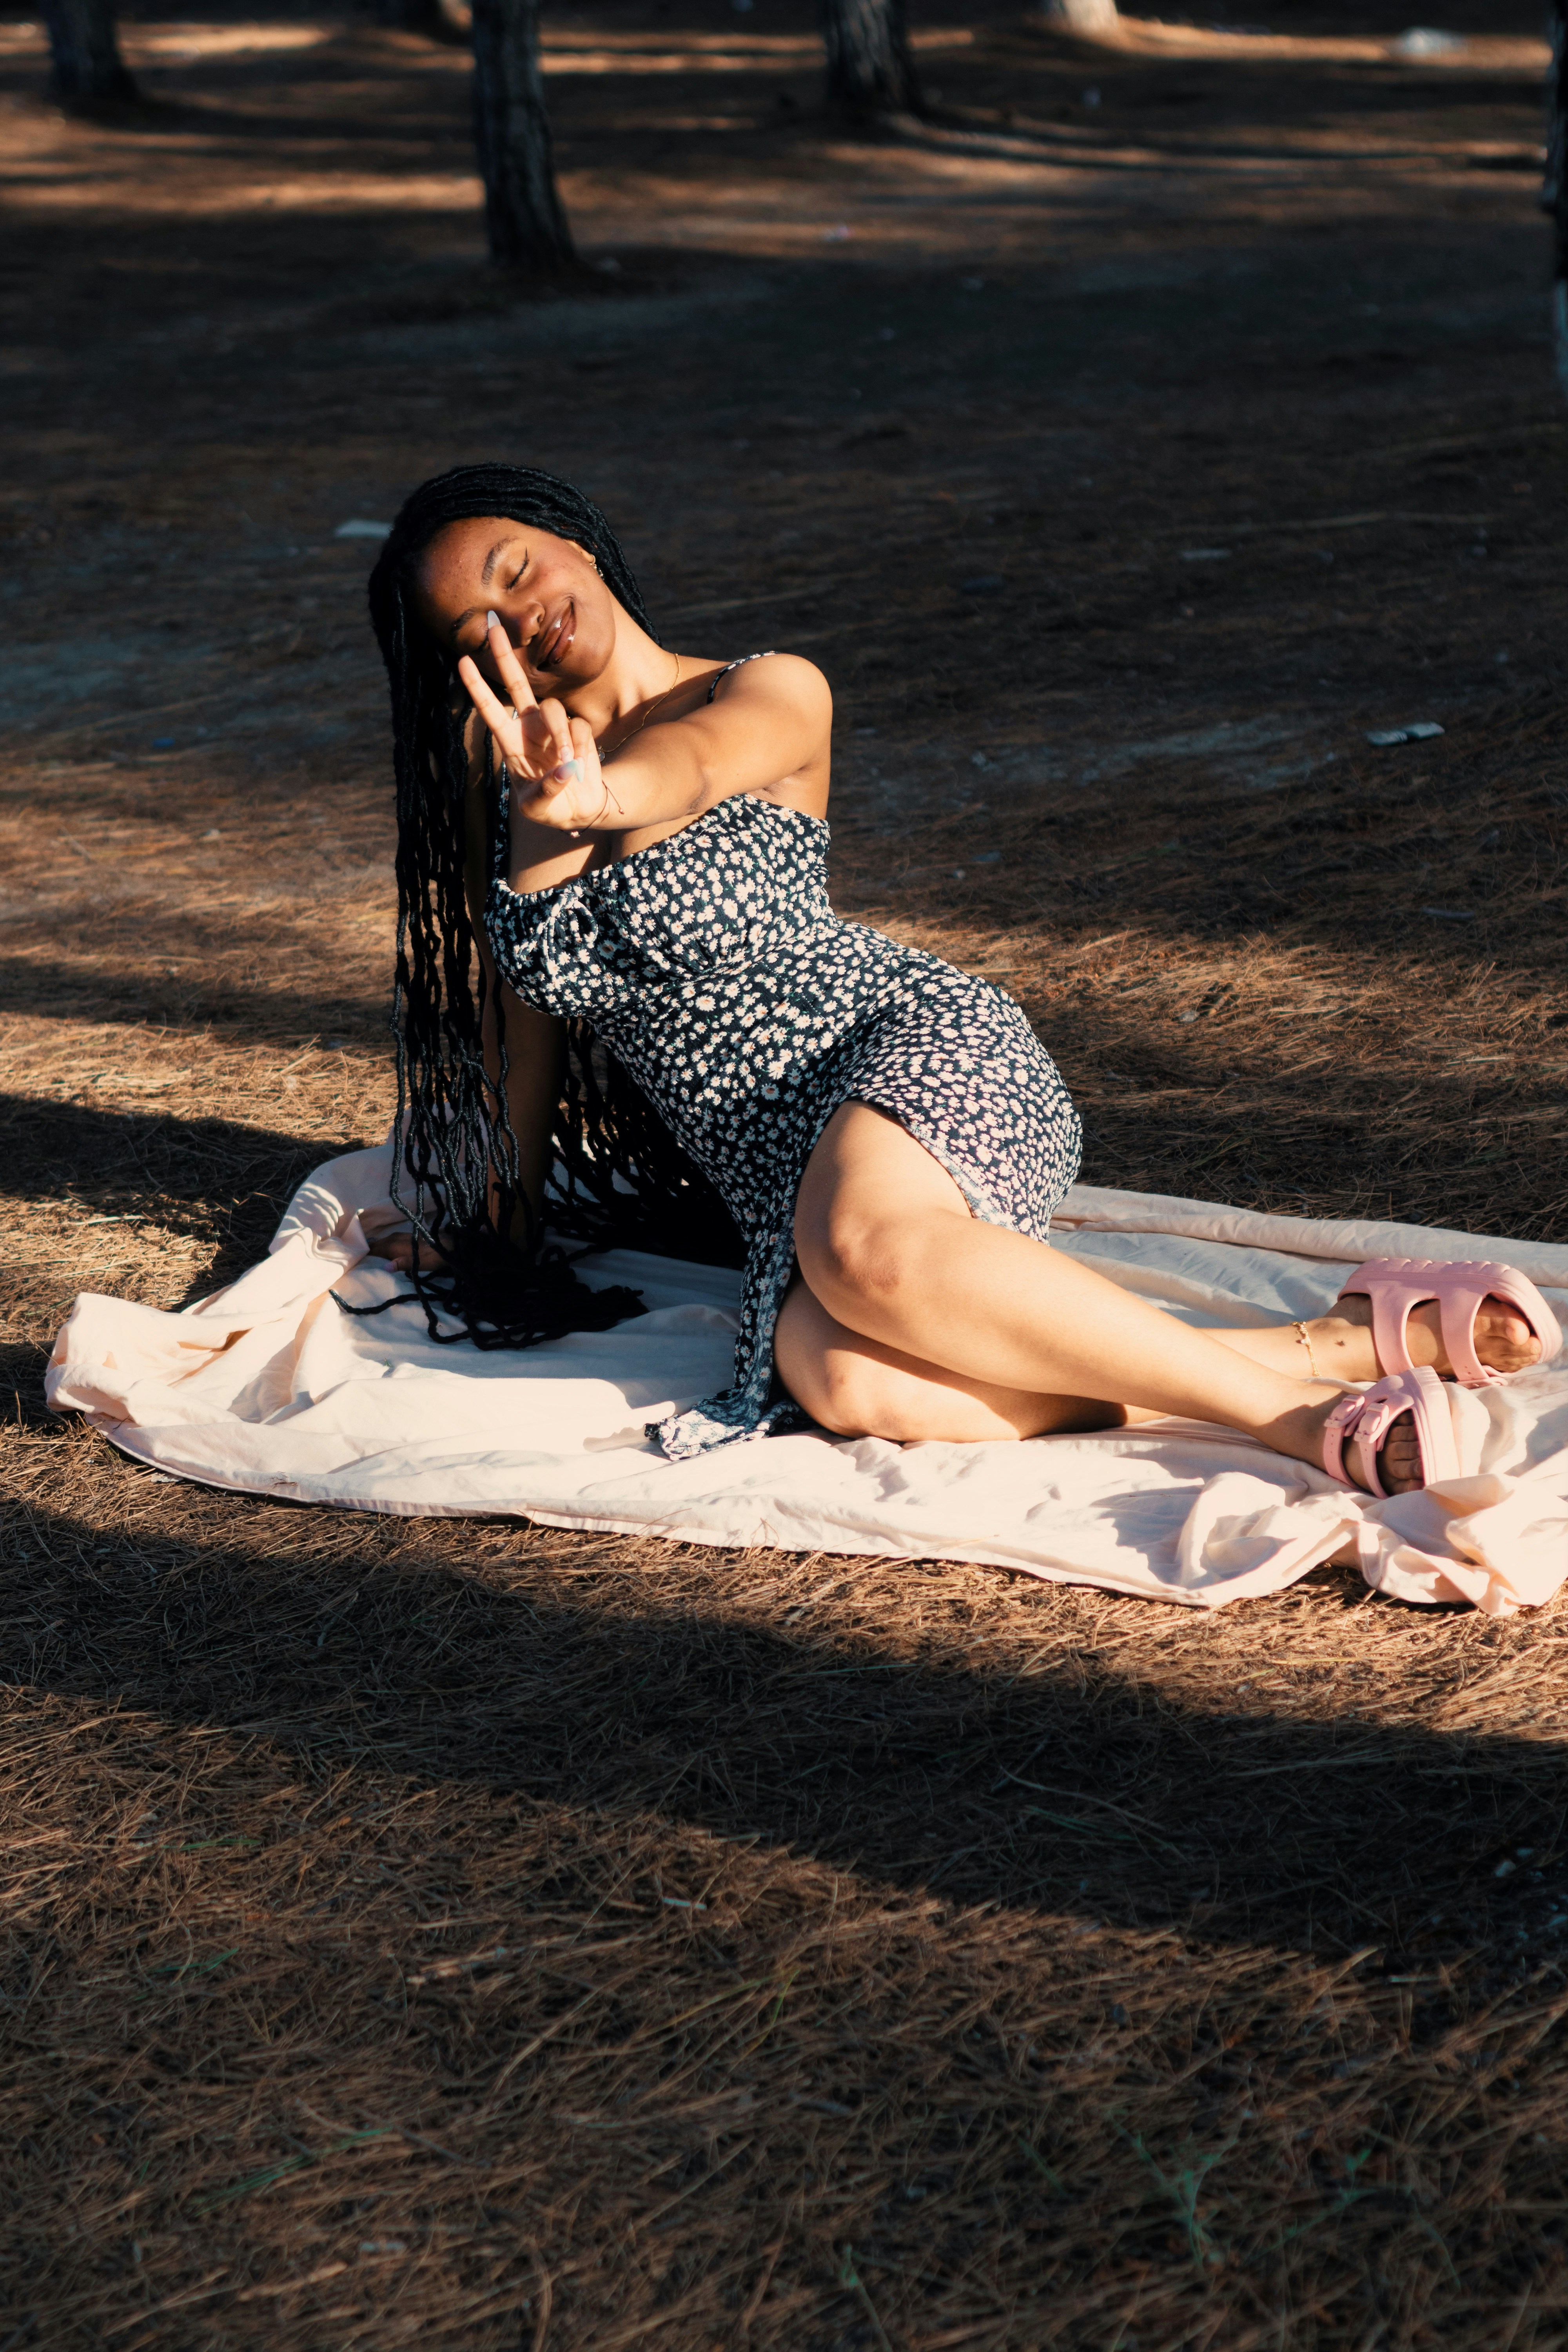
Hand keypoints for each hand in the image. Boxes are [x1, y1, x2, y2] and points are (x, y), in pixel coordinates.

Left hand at [457, 614, 611, 832]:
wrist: (579, 809)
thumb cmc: (550, 809)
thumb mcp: (539, 810)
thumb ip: (547, 791)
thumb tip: (565, 769)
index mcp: (511, 742)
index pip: (490, 709)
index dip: (477, 686)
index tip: (461, 661)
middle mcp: (529, 728)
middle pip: (516, 683)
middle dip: (504, 654)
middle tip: (494, 624)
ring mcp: (553, 727)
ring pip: (553, 710)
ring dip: (559, 736)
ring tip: (565, 763)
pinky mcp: (577, 731)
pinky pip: (577, 727)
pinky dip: (578, 748)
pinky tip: (578, 766)